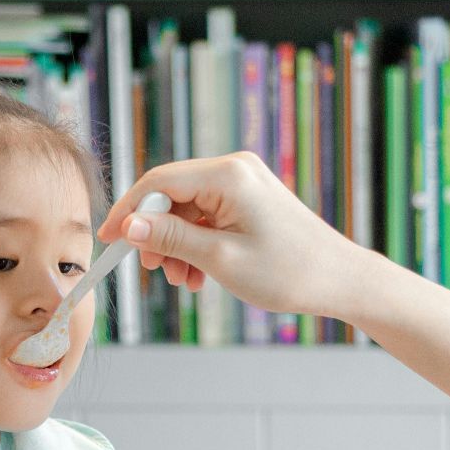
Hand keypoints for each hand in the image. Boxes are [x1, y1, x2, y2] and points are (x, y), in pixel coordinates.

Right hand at [98, 152, 370, 317]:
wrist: (341, 280)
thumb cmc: (289, 271)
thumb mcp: (220, 258)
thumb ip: (171, 239)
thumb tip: (129, 227)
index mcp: (228, 175)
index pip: (158, 183)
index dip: (128, 212)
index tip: (108, 240)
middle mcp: (234, 169)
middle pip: (171, 194)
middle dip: (156, 234)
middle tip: (154, 270)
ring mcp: (243, 182)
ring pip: (187, 209)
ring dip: (177, 245)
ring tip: (184, 279)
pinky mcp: (249, 198)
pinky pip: (207, 216)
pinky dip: (196, 243)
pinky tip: (199, 274)